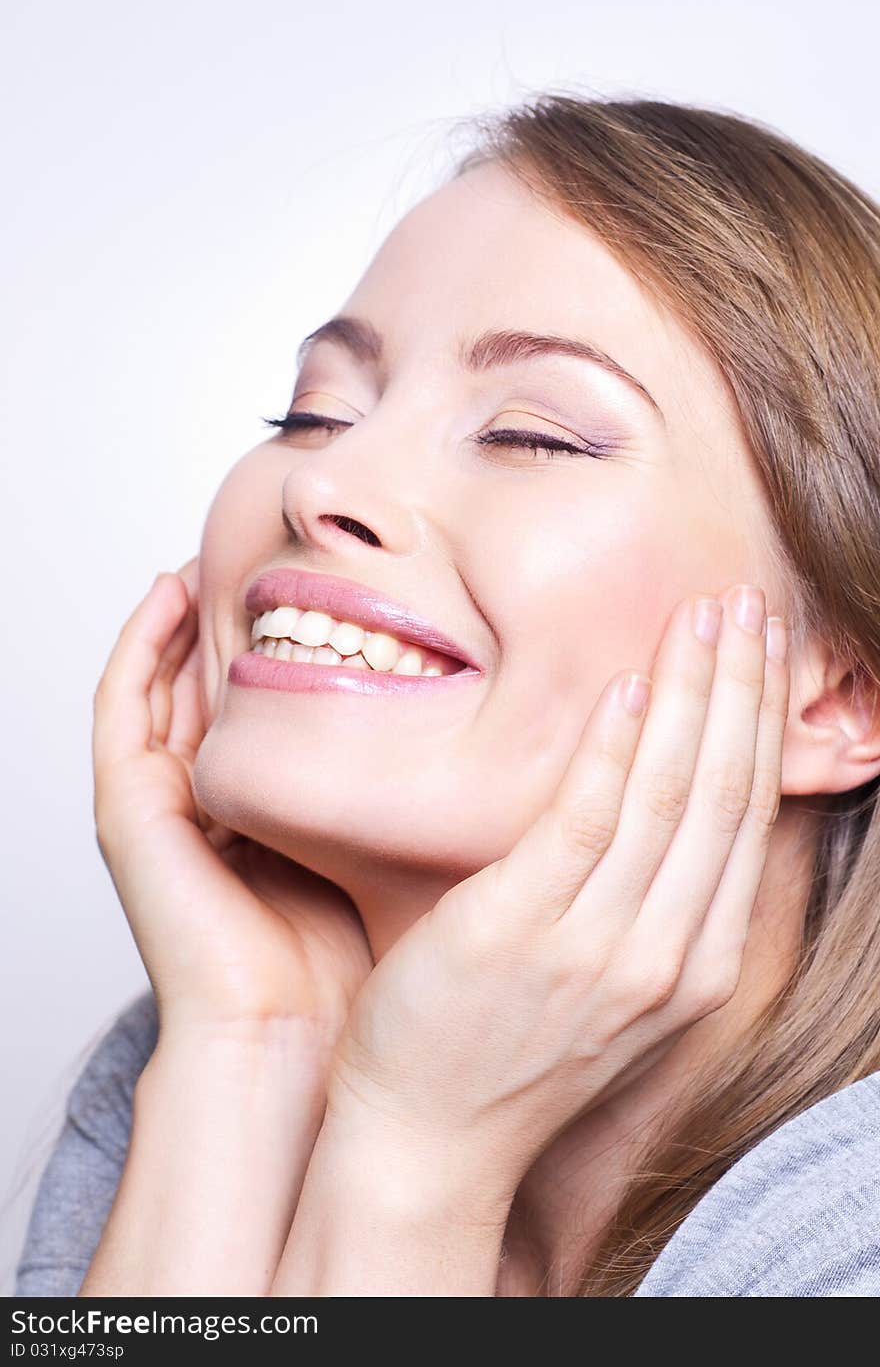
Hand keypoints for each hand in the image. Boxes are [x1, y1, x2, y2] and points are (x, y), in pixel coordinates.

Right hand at [92, 559, 372, 1037]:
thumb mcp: (378, 848)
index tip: (312, 588)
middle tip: (257, 552)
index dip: (271, 648)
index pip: (251, 710)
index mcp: (250, 815)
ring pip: (154, 685)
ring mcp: (156, 806)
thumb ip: (394, 791)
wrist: (289, 1035)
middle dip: (220, 622)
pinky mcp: (128, 810)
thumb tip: (469, 729)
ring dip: (174, 617)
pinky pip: (119, 708)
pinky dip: (137, 646)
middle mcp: (197, 806)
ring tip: (209, 552)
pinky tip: (169, 593)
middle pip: (198, 688)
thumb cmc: (344, 959)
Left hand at [323, 584, 788, 1200]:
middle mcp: (666, 956)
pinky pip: (585, 820)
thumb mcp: (607, 983)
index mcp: (695, 966)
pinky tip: (628, 686)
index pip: (745, 819)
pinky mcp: (521, 928)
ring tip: (704, 616)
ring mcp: (598, 946)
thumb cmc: (506, 1051)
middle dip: (743, 688)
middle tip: (747, 606)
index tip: (761, 652)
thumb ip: (644, 899)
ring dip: (694, 693)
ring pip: (671, 794)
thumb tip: (657, 796)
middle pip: (725, 793)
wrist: (427, 1141)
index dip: (760, 724)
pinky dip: (615, 748)